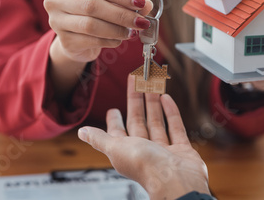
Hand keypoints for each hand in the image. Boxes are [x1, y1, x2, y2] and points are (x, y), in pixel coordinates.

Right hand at [44, 0, 152, 62]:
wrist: (74, 37)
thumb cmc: (91, 13)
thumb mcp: (105, 1)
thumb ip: (125, 2)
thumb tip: (147, 5)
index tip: (140, 2)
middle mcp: (56, 0)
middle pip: (93, 5)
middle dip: (121, 14)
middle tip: (141, 21)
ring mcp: (56, 22)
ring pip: (91, 25)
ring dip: (117, 29)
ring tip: (133, 32)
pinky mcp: (64, 41)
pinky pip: (91, 41)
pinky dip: (110, 41)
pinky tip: (120, 40)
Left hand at [78, 76, 210, 199]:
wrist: (176, 180)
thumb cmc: (145, 166)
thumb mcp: (116, 148)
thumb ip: (100, 138)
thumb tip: (81, 132)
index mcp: (126, 152)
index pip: (118, 132)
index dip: (114, 120)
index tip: (113, 109)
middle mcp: (144, 151)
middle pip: (138, 122)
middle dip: (136, 102)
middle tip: (136, 82)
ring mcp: (164, 150)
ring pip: (157, 122)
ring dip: (153, 104)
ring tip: (152, 85)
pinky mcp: (181, 149)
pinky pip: (175, 127)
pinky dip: (171, 112)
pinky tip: (166, 98)